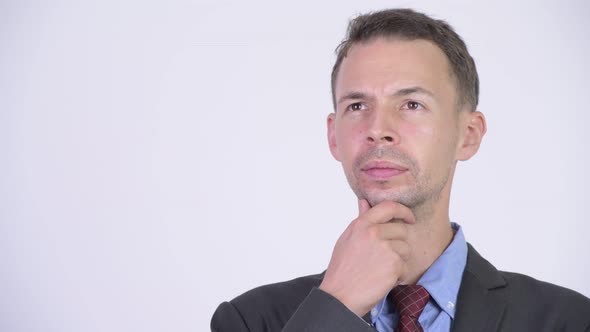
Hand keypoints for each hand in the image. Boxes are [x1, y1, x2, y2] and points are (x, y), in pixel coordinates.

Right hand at [319, 199, 414, 315]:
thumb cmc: (342, 268)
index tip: (409, 218)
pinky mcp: (394, 265)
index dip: (403, 210)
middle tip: (384, 257)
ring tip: (380, 269)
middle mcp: (374, 233)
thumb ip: (360, 219)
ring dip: (398, 260)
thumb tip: (364, 201)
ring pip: (406, 249)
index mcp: (361, 224)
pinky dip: (397, 275)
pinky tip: (382, 279)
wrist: (340, 296)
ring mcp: (385, 248)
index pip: (389, 207)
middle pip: (402, 230)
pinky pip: (405, 266)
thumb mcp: (347, 239)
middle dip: (398, 243)